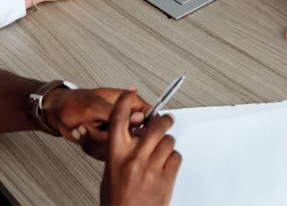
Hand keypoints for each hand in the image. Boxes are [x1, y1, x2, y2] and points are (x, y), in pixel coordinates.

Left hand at [42, 86, 150, 161]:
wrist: (56, 113)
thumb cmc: (74, 102)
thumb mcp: (95, 106)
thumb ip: (117, 114)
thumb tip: (138, 119)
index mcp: (125, 102)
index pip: (147, 113)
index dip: (143, 124)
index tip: (132, 130)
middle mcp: (122, 117)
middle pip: (134, 134)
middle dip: (112, 134)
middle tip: (98, 127)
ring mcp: (113, 130)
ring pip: (119, 145)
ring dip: (98, 139)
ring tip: (86, 127)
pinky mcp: (105, 141)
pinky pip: (106, 151)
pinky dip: (91, 144)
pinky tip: (83, 132)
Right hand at [99, 90, 180, 205]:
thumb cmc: (117, 202)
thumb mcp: (110, 174)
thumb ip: (120, 154)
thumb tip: (131, 138)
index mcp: (116, 156)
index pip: (118, 120)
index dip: (125, 101)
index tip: (131, 92)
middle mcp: (134, 159)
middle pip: (154, 125)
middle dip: (163, 120)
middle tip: (166, 119)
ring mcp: (151, 168)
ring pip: (168, 141)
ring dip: (168, 144)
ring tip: (162, 154)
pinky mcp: (166, 178)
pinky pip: (176, 157)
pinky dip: (173, 160)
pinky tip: (166, 168)